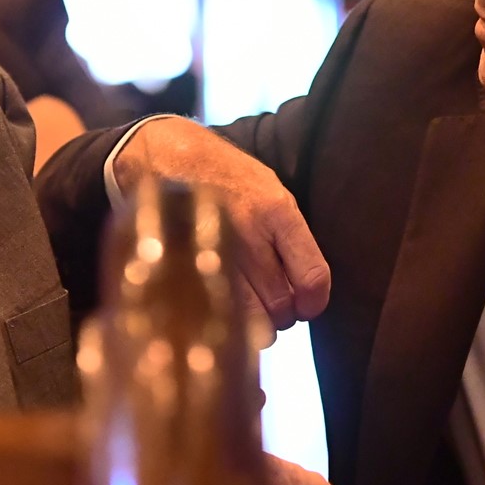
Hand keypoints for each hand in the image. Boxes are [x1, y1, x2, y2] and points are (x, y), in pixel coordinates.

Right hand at [115, 117, 331, 335]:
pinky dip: (229, 323)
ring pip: (252, 320)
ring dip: (257, 323)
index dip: (314, 301)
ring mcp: (217, 256)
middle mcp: (249, 236)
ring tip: (251, 308)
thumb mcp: (272, 192)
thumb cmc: (229, 178)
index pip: (312, 277)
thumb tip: (308, 289)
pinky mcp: (192, 269)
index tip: (308, 304)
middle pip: (282, 306)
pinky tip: (227, 311)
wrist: (171, 161)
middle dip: (283, 313)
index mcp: (277, 213)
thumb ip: (292, 237)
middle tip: (273, 303)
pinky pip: (220, 314)